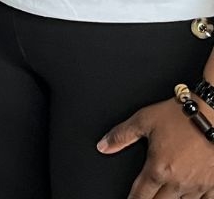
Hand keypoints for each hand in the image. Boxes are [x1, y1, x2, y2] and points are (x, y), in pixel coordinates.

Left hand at [98, 97, 213, 198]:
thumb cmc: (179, 116)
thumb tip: (103, 146)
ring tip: (165, 196)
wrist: (211, 115)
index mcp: (159, 168)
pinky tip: (188, 197)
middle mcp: (178, 182)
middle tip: (147, 197)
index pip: (141, 195)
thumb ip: (121, 135)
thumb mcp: (143, 120)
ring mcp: (198, 186)